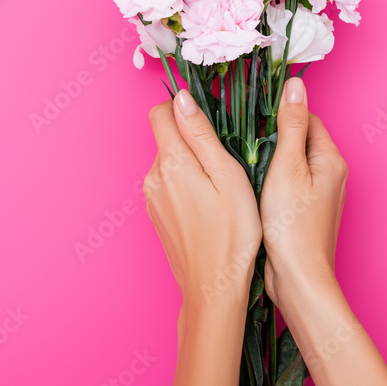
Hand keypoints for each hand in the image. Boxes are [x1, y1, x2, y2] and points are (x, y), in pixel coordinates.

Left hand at [145, 89, 262, 305]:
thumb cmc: (232, 233)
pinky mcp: (158, 215)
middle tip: (227, 154)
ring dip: (192, 161)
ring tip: (223, 183)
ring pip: (170, 162)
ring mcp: (154, 198)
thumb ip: (201, 134)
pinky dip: (188, 183)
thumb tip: (183, 98)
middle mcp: (154, 177)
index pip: (161, 112)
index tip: (211, 116)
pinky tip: (212, 203)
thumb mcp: (227, 174)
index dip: (185, 106)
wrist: (214, 287)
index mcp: (171, 161)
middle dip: (192, 136)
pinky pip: (170, 185)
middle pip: (166, 136)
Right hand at [260, 76, 347, 310]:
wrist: (298, 278)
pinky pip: (287, 183)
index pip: (306, 118)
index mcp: (330, 158)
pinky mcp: (304, 211)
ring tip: (243, 162)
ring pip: (291, 162)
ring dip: (268, 159)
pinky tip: (250, 186)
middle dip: (271, 136)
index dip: (279, 113)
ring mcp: (319, 194)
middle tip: (242, 138)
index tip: (251, 114)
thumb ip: (290, 125)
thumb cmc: (292, 225)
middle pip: (299, 139)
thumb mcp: (286, 166)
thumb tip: (295, 85)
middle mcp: (330, 173)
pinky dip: (269, 180)